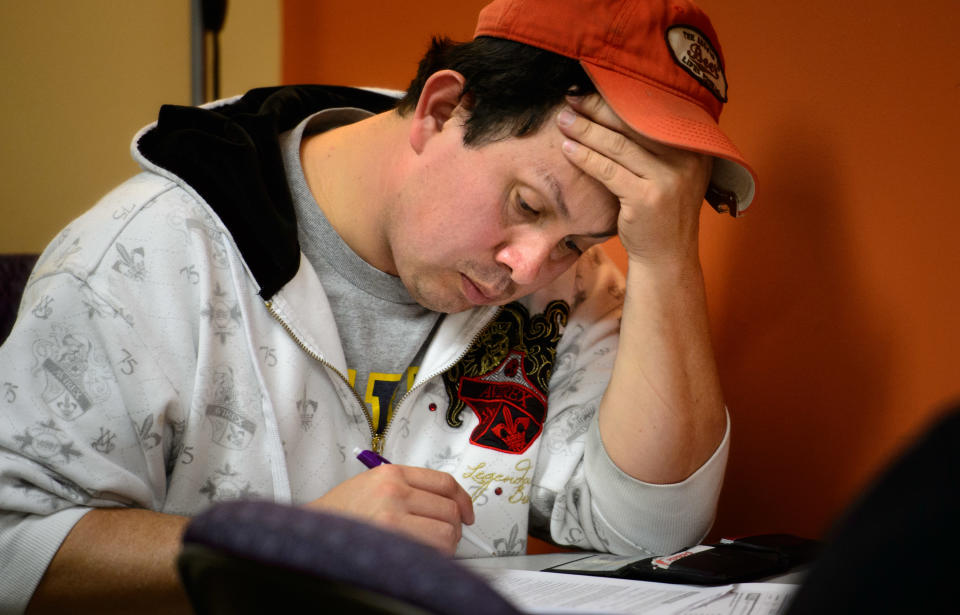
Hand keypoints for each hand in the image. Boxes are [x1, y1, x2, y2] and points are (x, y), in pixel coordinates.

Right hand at [304, 464, 474, 554]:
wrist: (310, 534)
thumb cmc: (340, 514)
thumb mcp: (372, 485)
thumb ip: (407, 487)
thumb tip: (445, 502)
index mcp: (391, 475)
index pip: (444, 482)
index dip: (462, 499)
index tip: (466, 511)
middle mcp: (394, 493)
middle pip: (450, 509)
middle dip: (454, 526)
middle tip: (446, 535)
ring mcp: (392, 518)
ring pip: (446, 532)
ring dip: (446, 544)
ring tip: (431, 548)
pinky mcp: (391, 544)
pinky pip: (432, 552)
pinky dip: (435, 558)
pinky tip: (422, 558)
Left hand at [556, 94, 712, 268]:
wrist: (667, 255)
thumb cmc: (660, 211)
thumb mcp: (669, 171)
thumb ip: (656, 143)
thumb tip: (618, 105)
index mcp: (695, 144)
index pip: (653, 112)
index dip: (620, 97)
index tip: (593, 87)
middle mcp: (687, 158)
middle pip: (634, 123)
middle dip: (598, 108)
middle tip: (571, 97)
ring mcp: (669, 178)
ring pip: (618, 145)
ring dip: (585, 130)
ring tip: (564, 119)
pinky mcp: (647, 198)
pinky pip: (608, 171)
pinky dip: (585, 157)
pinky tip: (568, 149)